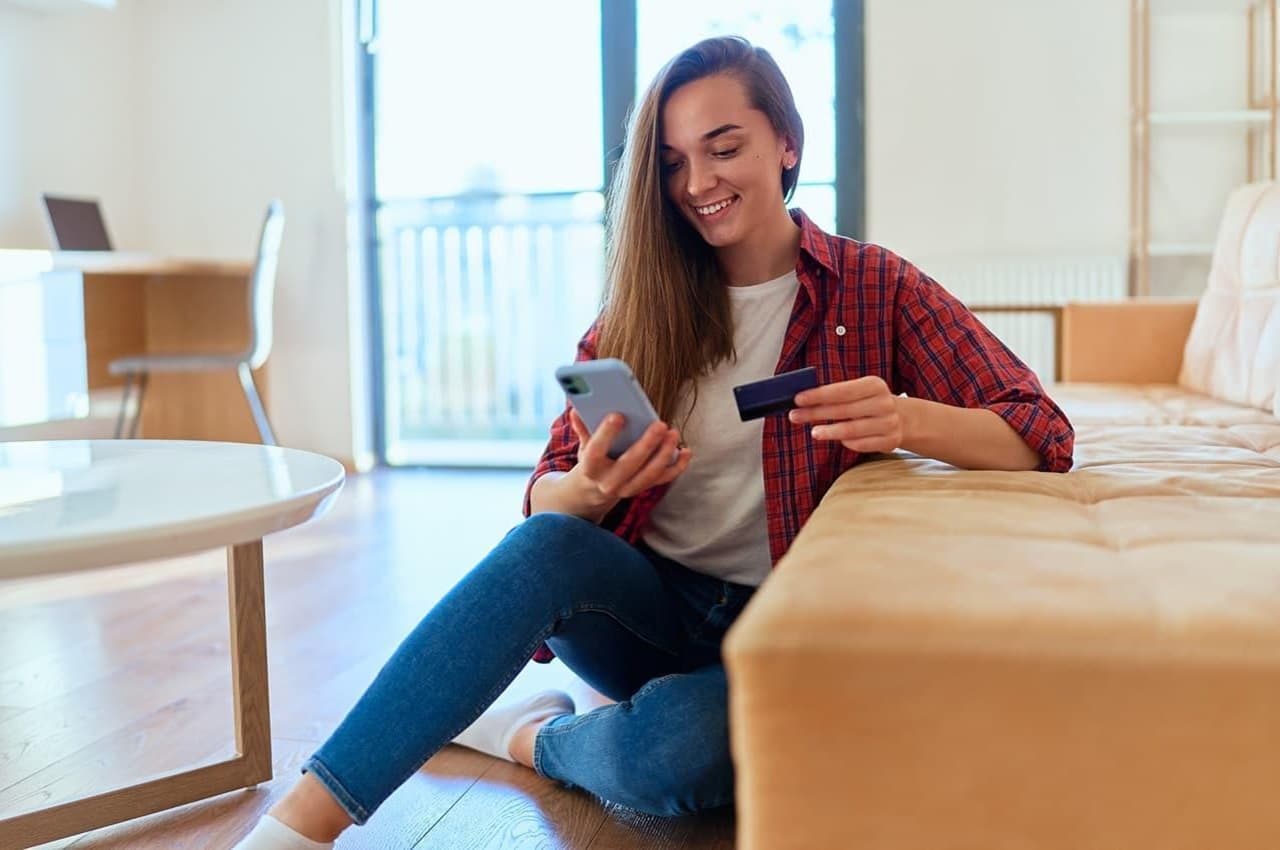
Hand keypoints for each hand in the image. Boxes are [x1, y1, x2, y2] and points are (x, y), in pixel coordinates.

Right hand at [567, 408, 692, 511]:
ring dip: (664, 454)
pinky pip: (663, 479)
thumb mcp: (583, 447)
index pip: (596, 451)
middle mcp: (609, 482)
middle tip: (660, 424)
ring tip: (673, 433)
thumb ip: (583, 429)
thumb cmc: (591, 461)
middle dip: (647, 444)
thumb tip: (577, 409)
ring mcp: (627, 488)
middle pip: (630, 463)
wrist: (592, 492)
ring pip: (649, 474)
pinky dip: (677, 466)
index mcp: (590, 469)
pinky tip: (686, 451)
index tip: (617, 415)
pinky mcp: (642, 488)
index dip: (606, 434)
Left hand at [788, 375, 905, 453]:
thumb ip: (835, 394)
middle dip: (816, 413)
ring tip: (813, 432)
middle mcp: (884, 403)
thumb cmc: (869, 403)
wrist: (902, 418)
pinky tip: (836, 439)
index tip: (798, 399)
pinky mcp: (890, 441)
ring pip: (852, 430)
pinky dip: (846, 442)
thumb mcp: (859, 391)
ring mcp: (889, 423)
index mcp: (875, 385)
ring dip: (829, 432)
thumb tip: (803, 399)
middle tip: (795, 416)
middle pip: (844, 410)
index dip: (818, 395)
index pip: (842, 390)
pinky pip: (861, 444)